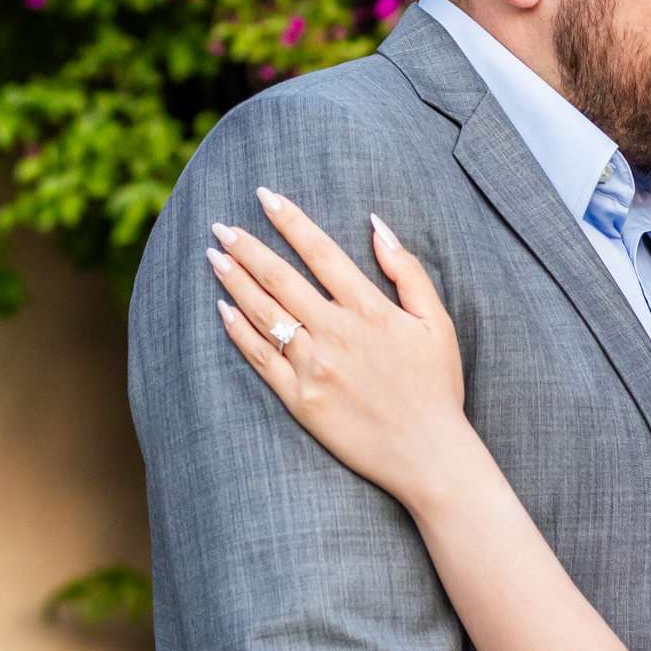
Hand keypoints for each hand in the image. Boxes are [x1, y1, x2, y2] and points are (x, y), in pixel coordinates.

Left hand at [209, 187, 464, 502]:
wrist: (428, 454)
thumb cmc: (437, 386)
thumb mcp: (436, 321)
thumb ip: (407, 270)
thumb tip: (377, 225)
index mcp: (370, 309)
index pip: (320, 251)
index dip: (289, 220)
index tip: (264, 196)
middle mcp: (337, 333)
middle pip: (280, 279)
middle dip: (247, 247)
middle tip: (221, 226)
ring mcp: (315, 367)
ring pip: (265, 314)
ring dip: (235, 281)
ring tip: (213, 257)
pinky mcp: (301, 400)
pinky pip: (262, 360)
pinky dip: (239, 333)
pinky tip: (223, 310)